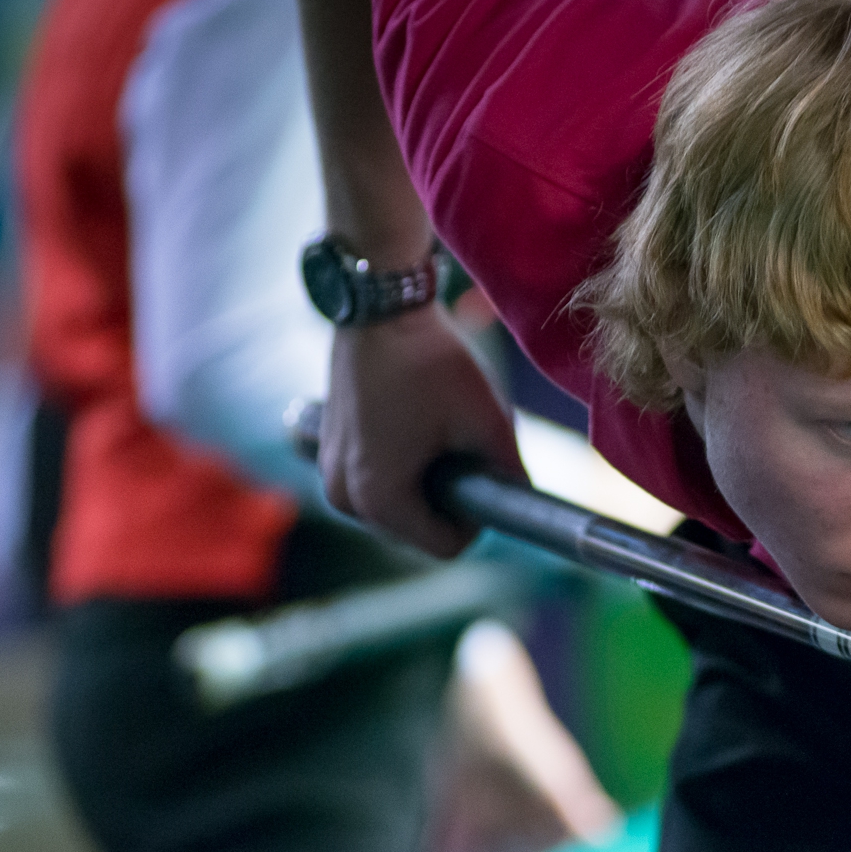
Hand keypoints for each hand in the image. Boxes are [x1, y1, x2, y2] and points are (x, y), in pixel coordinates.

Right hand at [320, 307, 522, 556]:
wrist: (379, 306)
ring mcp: (329, 473)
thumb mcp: (487, 420)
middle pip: (419, 528)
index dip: (478, 520)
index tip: (488, 474)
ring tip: (439, 430)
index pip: (445, 546)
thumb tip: (523, 499)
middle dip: (449, 498)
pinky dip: (402, 465)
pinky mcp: (327, 450)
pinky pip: (377, 480)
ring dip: (427, 481)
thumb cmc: (429, 361)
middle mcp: (345, 497)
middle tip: (465, 444)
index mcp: (380, 499)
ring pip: (399, 506)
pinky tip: (415, 423)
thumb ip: (510, 472)